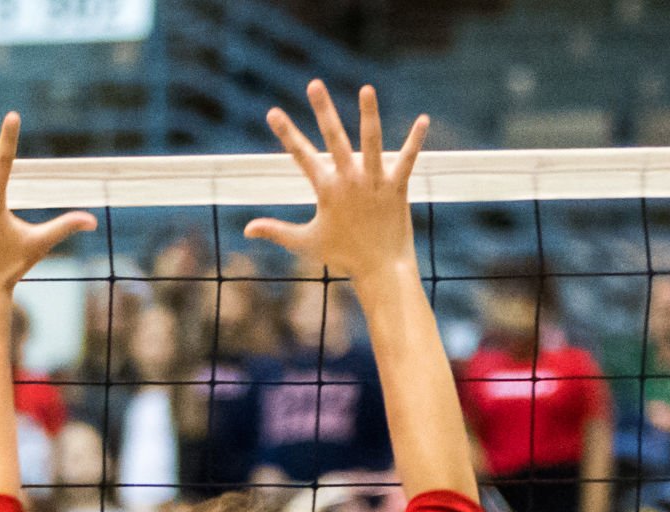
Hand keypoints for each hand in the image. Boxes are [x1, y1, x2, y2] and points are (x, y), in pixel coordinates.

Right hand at [246, 81, 427, 283]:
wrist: (382, 270)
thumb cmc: (344, 257)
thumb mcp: (306, 242)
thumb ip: (276, 231)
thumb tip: (246, 229)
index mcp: (327, 189)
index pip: (301, 155)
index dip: (286, 133)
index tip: (273, 112)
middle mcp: (350, 180)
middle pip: (334, 138)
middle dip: (323, 110)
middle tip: (314, 84)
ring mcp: (375, 182)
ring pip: (371, 141)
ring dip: (369, 114)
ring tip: (367, 88)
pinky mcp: (397, 188)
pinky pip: (407, 159)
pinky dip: (415, 140)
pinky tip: (423, 120)